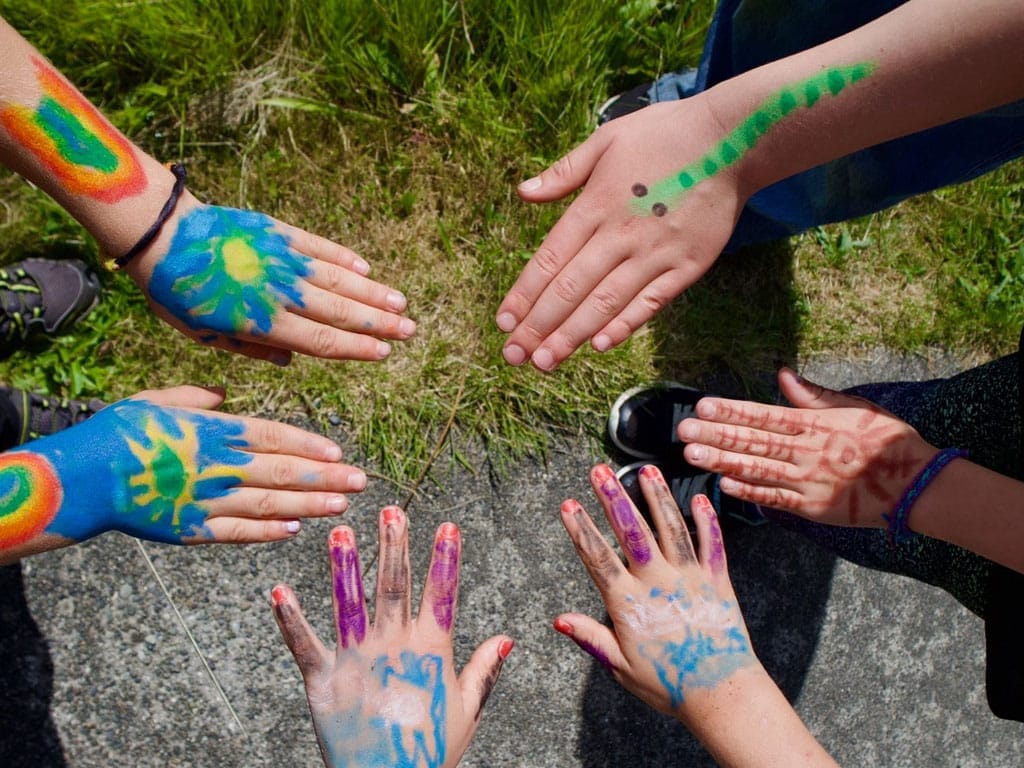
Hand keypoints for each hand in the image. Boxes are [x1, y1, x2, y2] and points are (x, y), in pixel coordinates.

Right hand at [0, 385, 361, 559]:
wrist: (79, 479)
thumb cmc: (118, 434)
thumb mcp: (156, 401)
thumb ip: (194, 398)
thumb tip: (221, 395)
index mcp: (212, 432)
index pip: (272, 437)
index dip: (307, 446)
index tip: (338, 452)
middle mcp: (217, 466)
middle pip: (281, 473)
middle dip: (324, 478)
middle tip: (360, 482)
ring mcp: (205, 501)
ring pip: (268, 505)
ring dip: (308, 506)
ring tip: (340, 506)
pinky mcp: (190, 530)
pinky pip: (236, 532)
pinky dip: (266, 533)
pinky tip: (293, 531)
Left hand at [127, 195, 415, 363]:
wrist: (161, 234)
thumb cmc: (176, 292)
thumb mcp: (203, 334)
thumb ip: (250, 348)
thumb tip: (291, 360)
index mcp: (260, 322)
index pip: (320, 341)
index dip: (356, 348)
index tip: (384, 353)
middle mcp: (278, 292)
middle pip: (339, 311)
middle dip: (379, 323)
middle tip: (409, 331)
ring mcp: (281, 259)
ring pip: (337, 279)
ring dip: (372, 293)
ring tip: (401, 303)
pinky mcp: (277, 232)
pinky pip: (318, 247)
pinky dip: (343, 259)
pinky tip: (365, 270)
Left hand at [272, 509, 512, 767]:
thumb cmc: (431, 752)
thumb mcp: (468, 709)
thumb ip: (485, 670)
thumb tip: (507, 636)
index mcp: (431, 652)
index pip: (442, 595)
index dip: (445, 559)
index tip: (448, 526)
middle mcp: (394, 649)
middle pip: (394, 587)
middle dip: (394, 546)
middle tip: (391, 510)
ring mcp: (357, 663)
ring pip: (349, 605)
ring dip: (344, 567)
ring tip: (339, 533)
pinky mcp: (324, 682)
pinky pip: (304, 645)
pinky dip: (290, 619)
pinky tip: (278, 591)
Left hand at [497, 96, 748, 371]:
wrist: (734, 139)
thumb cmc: (665, 134)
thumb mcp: (607, 140)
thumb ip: (564, 172)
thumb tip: (523, 192)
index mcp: (595, 204)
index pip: (549, 259)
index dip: (524, 294)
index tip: (503, 322)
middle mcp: (621, 234)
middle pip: (570, 289)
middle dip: (538, 326)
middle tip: (514, 355)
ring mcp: (655, 253)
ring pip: (605, 303)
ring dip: (572, 336)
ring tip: (545, 362)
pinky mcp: (686, 266)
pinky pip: (650, 303)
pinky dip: (624, 325)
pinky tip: (599, 346)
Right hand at [555, 463, 756, 720]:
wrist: (722, 695)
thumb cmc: (669, 686)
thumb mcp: (621, 666)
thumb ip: (591, 637)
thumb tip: (559, 620)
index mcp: (629, 604)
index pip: (598, 558)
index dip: (580, 529)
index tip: (568, 504)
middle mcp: (658, 583)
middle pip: (632, 532)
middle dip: (613, 499)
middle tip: (599, 471)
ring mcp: (690, 579)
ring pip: (671, 528)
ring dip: (657, 496)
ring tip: (646, 469)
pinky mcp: (718, 582)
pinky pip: (713, 544)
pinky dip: (707, 520)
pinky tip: (701, 498)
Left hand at [678, 367, 938, 526]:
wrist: (917, 485)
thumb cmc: (887, 441)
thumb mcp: (855, 408)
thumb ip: (814, 395)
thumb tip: (783, 374)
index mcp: (815, 424)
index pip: (765, 416)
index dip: (732, 410)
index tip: (703, 405)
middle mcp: (807, 452)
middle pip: (754, 442)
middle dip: (716, 435)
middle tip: (684, 430)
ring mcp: (808, 481)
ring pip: (758, 469)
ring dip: (723, 462)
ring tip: (693, 455)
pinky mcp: (812, 507)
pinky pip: (775, 499)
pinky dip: (749, 492)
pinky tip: (723, 485)